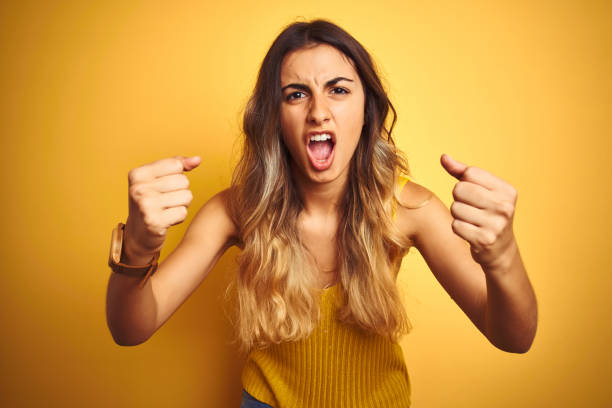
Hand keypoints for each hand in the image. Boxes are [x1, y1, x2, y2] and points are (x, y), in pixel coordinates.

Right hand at [125, 155, 200, 256]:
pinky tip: (167, 220)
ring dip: (182, 205)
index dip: (177, 176)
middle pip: (183, 181)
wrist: (138, 234)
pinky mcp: (154, 222)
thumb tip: (198, 159)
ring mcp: (145, 205)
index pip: (176, 165)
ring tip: (167, 209)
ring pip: (187, 196)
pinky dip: (179, 217)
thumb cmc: (152, 202)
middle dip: (181, 191)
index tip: (164, 186)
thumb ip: (177, 165)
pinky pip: (183, 212)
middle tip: (166, 201)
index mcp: (138, 174)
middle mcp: (139, 188)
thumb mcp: (158, 179)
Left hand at [440, 154, 517, 269]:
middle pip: (459, 189)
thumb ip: (462, 172)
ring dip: (458, 215)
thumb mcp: (482, 191)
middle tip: (470, 209)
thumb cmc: (487, 214)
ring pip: (455, 208)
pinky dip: (458, 228)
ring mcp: (496, 224)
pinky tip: (470, 232)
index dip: (464, 183)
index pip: (470, 173)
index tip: (473, 194)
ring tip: (472, 221)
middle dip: (458, 199)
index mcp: (507, 190)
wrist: (500, 249)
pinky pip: (455, 225)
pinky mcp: (485, 240)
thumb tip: (443, 157)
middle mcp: (505, 206)